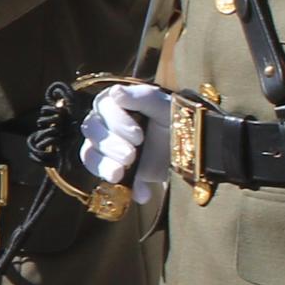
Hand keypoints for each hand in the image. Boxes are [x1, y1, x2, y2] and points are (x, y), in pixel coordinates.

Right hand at [80, 81, 172, 207]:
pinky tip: (142, 193)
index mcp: (117, 104)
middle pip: (91, 130)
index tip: (138, 135)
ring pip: (89, 154)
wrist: (195, 148)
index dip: (115, 121)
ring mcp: (107, 148)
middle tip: (131, 155)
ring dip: (104, 164)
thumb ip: (143, 97)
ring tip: (122, 172)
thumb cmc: (177, 120)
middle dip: (110, 144)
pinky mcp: (114, 169)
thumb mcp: (165, 106)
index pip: (102, 106)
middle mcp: (106, 124)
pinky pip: (104, 178)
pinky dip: (124, 187)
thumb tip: (114, 91)